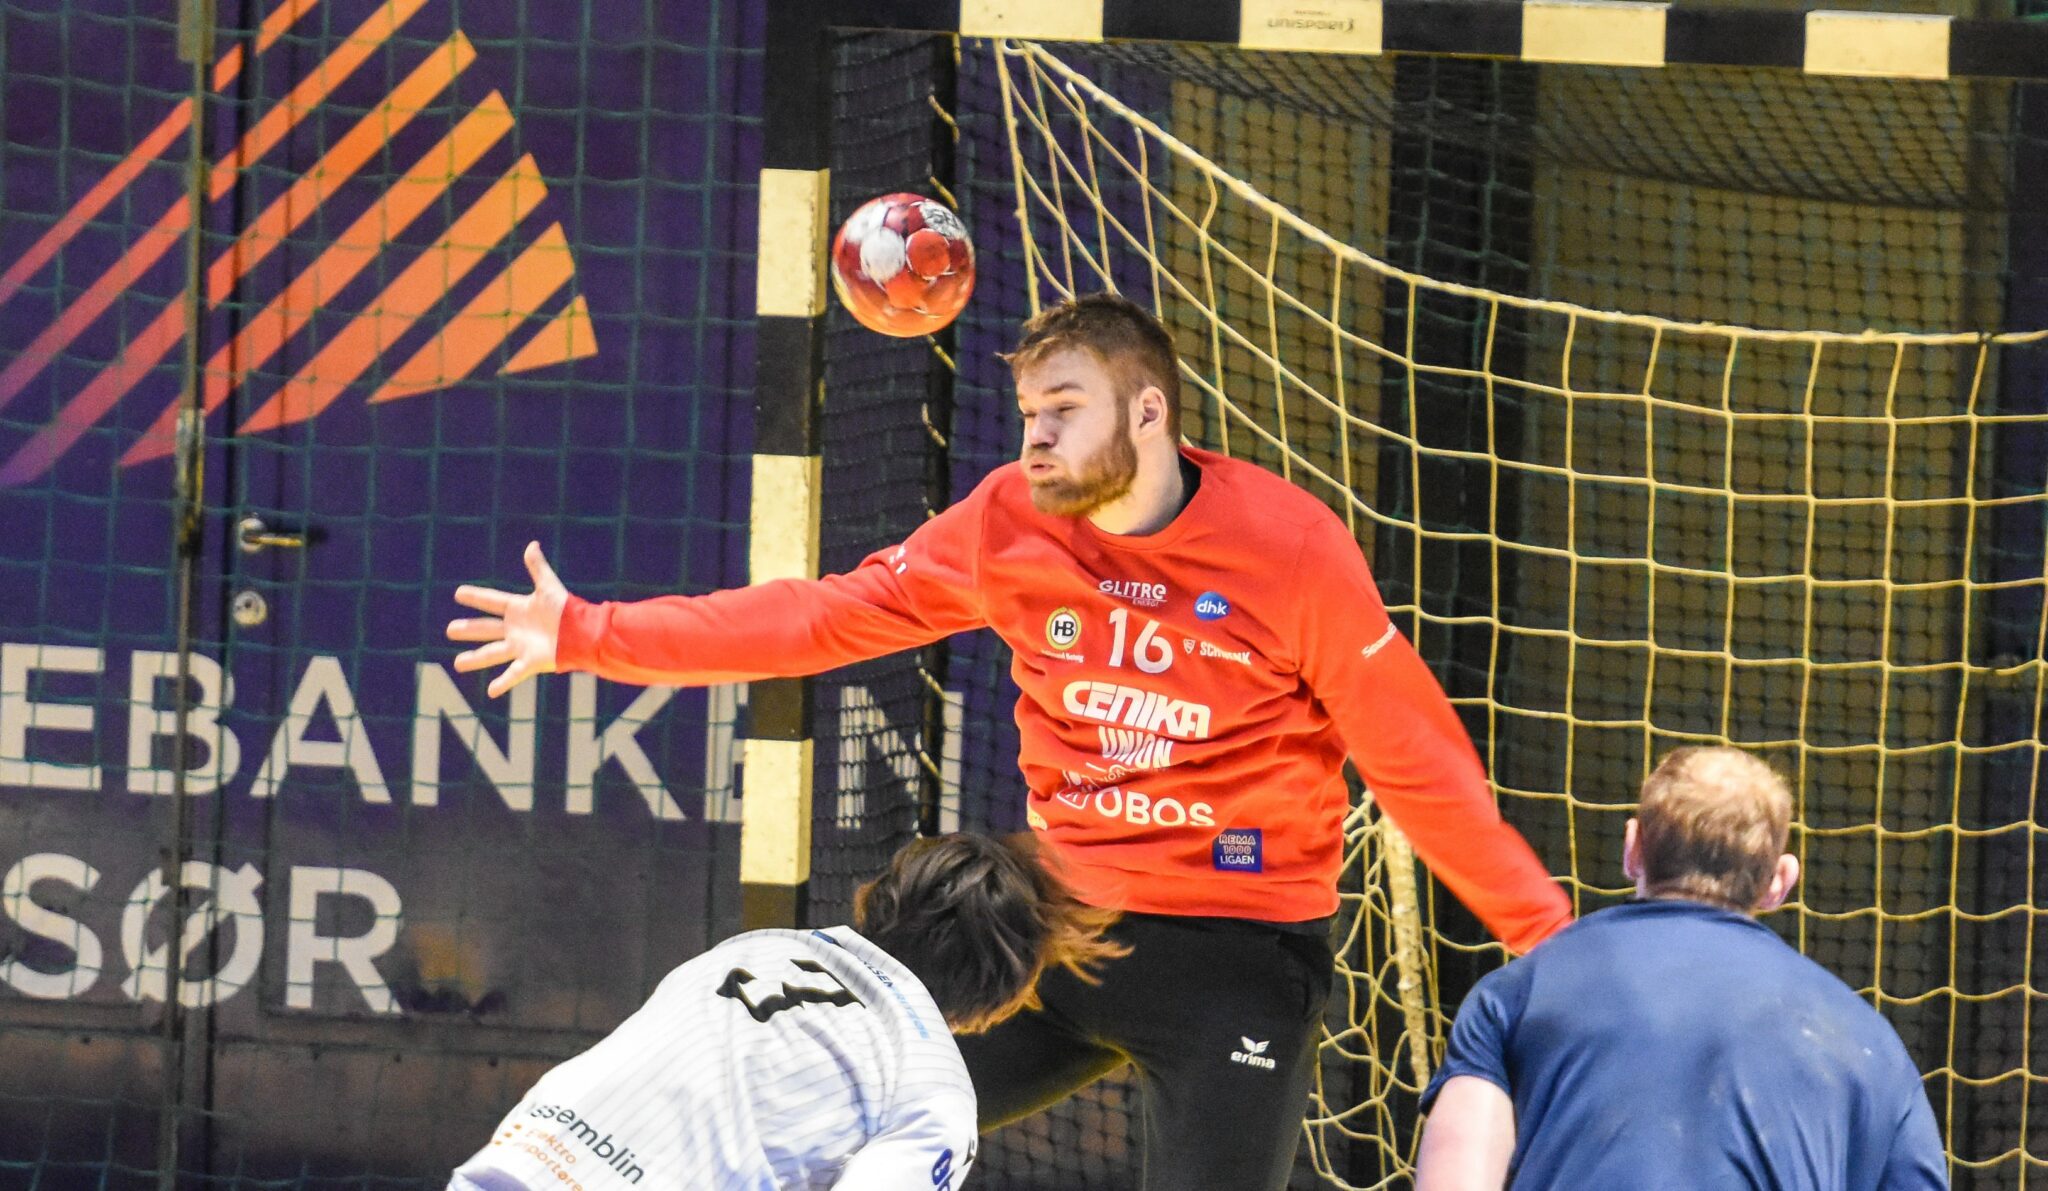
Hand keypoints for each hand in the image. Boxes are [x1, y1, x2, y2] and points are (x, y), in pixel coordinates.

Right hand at [447, 541, 568, 697]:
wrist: (585, 633)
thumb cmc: (568, 610)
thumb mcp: (549, 587)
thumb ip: (538, 567)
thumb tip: (532, 545)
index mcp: (519, 609)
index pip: (492, 601)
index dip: (476, 597)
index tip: (459, 593)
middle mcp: (516, 629)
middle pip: (486, 629)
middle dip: (468, 630)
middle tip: (450, 630)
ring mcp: (521, 647)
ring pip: (492, 653)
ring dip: (475, 659)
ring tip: (458, 664)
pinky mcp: (530, 662)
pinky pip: (513, 674)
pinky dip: (502, 683)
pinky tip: (490, 692)